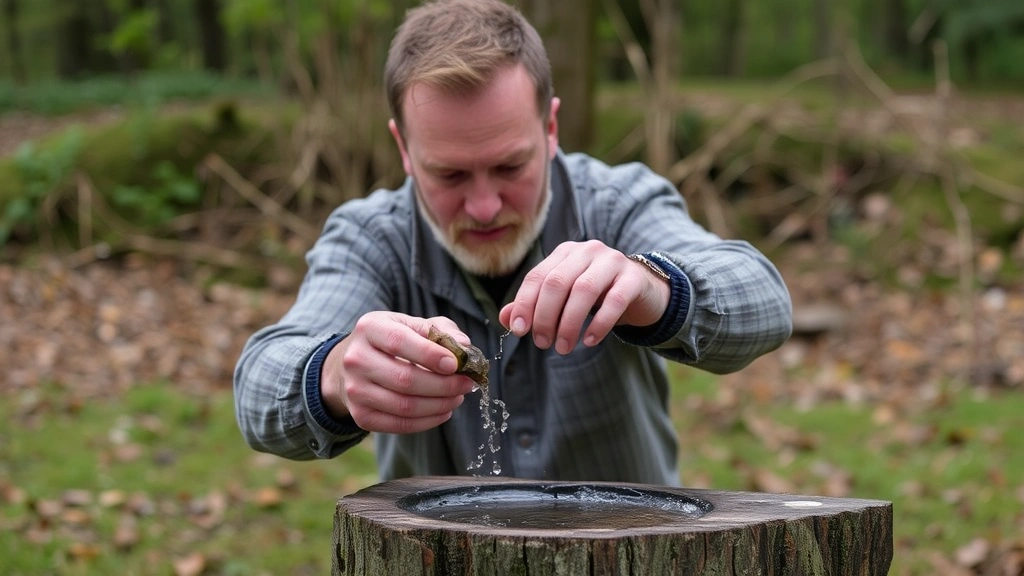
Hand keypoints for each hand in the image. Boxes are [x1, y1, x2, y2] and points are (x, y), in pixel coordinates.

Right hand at [320, 312, 477, 433]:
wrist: (356, 365)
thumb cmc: (393, 340)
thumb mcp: (413, 325)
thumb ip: (441, 331)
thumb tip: (464, 347)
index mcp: (370, 328)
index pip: (400, 342)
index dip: (430, 355)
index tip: (456, 364)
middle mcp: (356, 359)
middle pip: (404, 379)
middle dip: (443, 385)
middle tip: (466, 384)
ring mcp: (355, 390)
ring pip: (404, 406)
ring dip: (439, 405)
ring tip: (457, 397)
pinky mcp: (361, 416)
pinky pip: (400, 425)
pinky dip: (428, 421)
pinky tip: (443, 411)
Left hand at [499, 240, 670, 354]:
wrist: (642, 290)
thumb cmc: (597, 295)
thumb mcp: (564, 298)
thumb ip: (535, 305)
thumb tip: (506, 319)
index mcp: (565, 253)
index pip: (537, 276)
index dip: (525, 304)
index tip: (519, 330)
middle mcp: (587, 251)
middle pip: (557, 283)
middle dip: (545, 316)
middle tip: (543, 343)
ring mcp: (612, 261)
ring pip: (583, 290)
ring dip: (569, 323)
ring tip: (563, 348)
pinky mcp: (633, 277)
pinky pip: (614, 300)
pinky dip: (600, 323)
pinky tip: (590, 340)